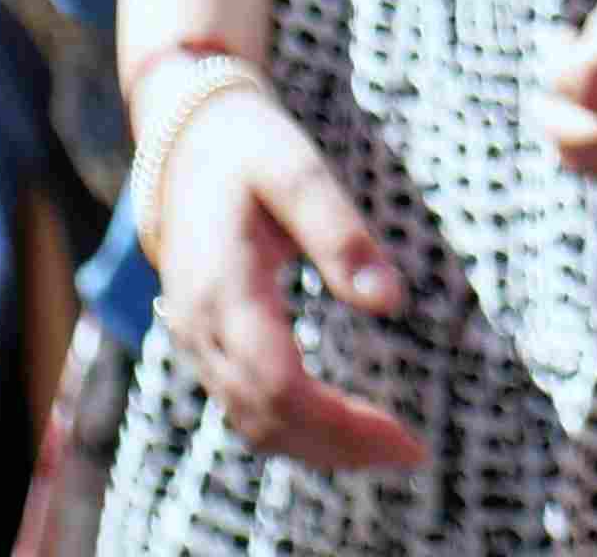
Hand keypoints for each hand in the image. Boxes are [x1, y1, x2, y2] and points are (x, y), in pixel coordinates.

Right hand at [140, 69, 422, 471]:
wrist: (184, 142)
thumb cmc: (248, 150)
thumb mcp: (298, 169)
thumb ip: (342, 233)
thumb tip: (391, 301)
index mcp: (224, 290)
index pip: (281, 386)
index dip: (341, 422)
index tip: (403, 437)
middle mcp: (200, 328)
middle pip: (268, 420)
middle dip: (340, 448)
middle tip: (411, 455)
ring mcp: (196, 340)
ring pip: (253, 422)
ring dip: (318, 448)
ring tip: (386, 451)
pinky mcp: (205, 341)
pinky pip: (245, 405)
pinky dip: (293, 430)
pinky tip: (341, 427)